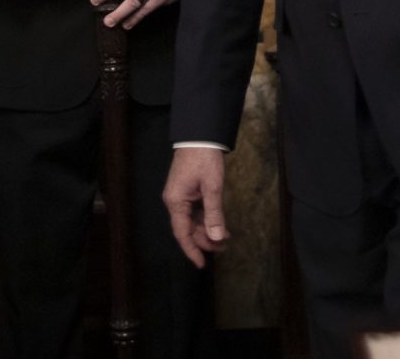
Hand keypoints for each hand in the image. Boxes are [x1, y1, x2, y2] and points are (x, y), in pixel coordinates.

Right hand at [163, 147, 229, 268]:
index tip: (202, 264)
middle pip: (188, 228)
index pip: (182, 233)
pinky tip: (219, 224)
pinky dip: (207, 219)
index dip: (192, 250)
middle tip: (223, 248)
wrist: (200, 135)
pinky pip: (195, 211)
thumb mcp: (212, 187)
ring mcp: (180, 196)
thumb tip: (217, 237)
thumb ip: (214, 214)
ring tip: (225, 238)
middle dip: (205, 240)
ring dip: (207, 230)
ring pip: (193, 220)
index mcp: (176, 202)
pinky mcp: (187, 190)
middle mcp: (175, 201)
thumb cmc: (205, 159)